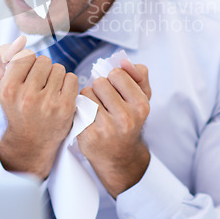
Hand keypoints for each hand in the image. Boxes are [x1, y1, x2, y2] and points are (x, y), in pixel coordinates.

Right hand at [0, 37, 78, 179]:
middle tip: (39, 85)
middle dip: (43, 69)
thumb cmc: (16, 108)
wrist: (30, 142)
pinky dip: (68, 83)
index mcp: (8, 88)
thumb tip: (19, 39)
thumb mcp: (2, 85)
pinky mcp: (66, 107)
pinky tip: (60, 94)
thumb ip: (5, 58)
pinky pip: (72, 78)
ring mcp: (48, 103)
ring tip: (49, 91)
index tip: (27, 77)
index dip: (29, 64)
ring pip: (59, 68)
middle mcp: (27, 96)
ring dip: (56, 76)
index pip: (26, 55)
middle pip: (44, 60)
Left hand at [77, 60, 150, 197]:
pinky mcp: (88, 135)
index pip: (117, 74)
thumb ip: (138, 75)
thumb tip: (123, 61)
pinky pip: (77, 107)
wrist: (119, 157)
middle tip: (105, 101)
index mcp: (141, 105)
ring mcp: (106, 128)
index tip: (116, 90)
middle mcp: (125, 118)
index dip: (113, 79)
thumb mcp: (142, 98)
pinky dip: (80, 109)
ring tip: (96, 109)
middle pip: (99, 82)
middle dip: (99, 88)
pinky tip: (88, 118)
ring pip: (86, 93)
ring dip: (88, 98)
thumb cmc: (129, 121)